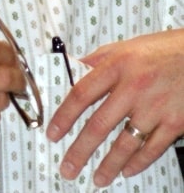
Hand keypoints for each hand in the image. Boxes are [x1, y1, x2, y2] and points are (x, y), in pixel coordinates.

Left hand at [46, 29, 183, 187]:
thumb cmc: (163, 49)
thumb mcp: (125, 47)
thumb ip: (99, 60)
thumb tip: (74, 70)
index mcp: (117, 66)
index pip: (82, 94)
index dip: (64, 116)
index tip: (53, 133)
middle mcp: (134, 87)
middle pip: (99, 124)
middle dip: (80, 150)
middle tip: (68, 167)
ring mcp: (155, 107)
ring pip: (125, 143)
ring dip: (108, 165)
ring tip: (96, 178)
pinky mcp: (175, 122)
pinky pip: (152, 148)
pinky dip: (138, 162)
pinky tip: (126, 170)